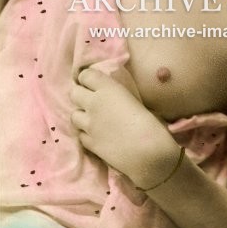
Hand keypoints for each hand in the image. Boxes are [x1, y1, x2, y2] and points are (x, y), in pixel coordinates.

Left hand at [70, 69, 177, 185]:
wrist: (149, 152)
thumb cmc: (152, 123)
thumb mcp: (135, 99)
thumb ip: (119, 95)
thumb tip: (113, 96)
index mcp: (108, 89)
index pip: (86, 75)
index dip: (88, 78)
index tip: (94, 83)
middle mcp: (94, 104)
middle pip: (74, 93)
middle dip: (80, 95)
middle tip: (91, 101)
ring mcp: (89, 125)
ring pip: (74, 115)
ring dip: (81, 116)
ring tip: (93, 120)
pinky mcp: (90, 143)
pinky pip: (80, 135)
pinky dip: (86, 134)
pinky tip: (97, 136)